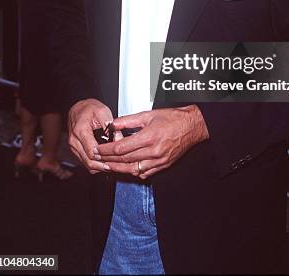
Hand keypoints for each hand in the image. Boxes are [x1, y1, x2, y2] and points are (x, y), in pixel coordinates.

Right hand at [68, 98, 113, 173]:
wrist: (78, 108)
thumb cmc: (89, 108)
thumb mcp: (102, 111)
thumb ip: (110, 125)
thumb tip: (118, 139)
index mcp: (80, 131)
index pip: (92, 152)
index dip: (105, 157)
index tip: (116, 157)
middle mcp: (74, 141)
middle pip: (89, 161)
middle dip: (104, 165)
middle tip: (118, 165)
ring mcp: (73, 147)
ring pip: (87, 164)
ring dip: (100, 167)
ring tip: (114, 165)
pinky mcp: (76, 150)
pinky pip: (85, 162)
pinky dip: (96, 165)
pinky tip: (106, 162)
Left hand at [94, 105, 208, 178]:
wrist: (191, 126)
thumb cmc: (173, 118)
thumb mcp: (148, 115)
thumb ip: (128, 121)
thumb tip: (113, 125)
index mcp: (149, 137)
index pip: (121, 148)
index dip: (106, 150)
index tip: (98, 149)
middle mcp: (153, 151)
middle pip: (124, 160)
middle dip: (108, 160)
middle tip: (97, 158)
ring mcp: (159, 161)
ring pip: (133, 169)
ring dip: (118, 169)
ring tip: (107, 166)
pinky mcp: (163, 165)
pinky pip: (144, 173)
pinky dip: (133, 172)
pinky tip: (126, 168)